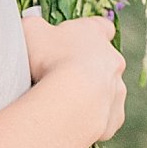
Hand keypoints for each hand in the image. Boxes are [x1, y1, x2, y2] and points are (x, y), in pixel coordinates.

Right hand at [22, 11, 126, 141]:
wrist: (70, 99)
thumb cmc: (49, 58)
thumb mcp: (30, 30)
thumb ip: (34, 25)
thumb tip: (34, 27)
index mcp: (94, 34)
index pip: (101, 27)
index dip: (89, 32)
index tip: (74, 40)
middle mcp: (113, 60)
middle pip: (104, 60)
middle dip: (86, 68)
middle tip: (60, 77)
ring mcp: (117, 89)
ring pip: (106, 90)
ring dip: (89, 95)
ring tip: (63, 104)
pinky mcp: (114, 117)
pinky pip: (104, 118)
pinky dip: (90, 119)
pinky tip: (71, 122)